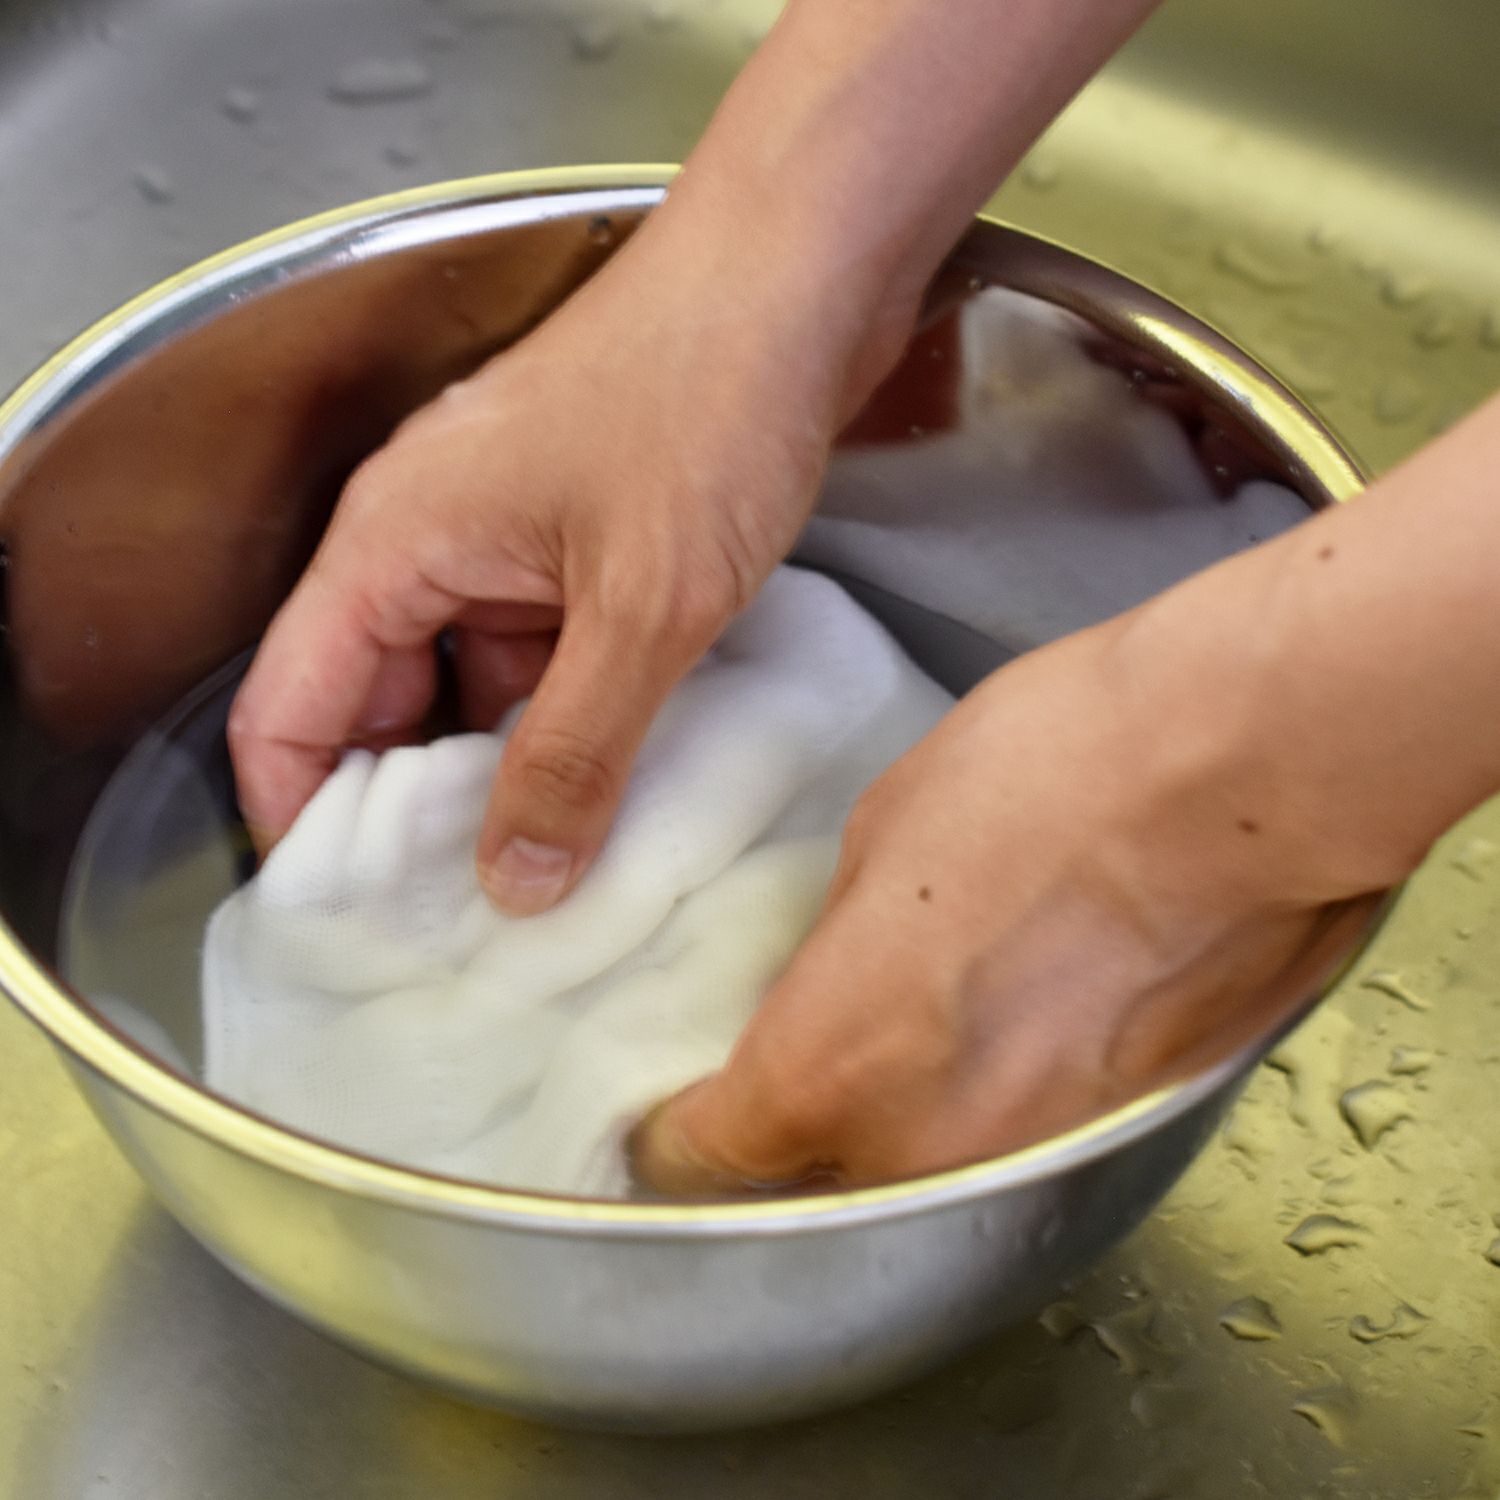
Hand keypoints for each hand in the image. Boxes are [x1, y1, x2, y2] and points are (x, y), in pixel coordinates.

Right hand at [228, 200, 911, 912]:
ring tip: (552, 871)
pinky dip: (567, 716)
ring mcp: (506, 536)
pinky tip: (617, 781)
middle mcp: (428, 541)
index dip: (302, 820)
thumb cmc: (705, 400)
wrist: (797, 279)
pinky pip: (542, 652)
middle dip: (415, 812)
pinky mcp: (577, 539)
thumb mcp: (642, 608)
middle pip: (374, 706)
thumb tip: (517, 880)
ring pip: (470, 685)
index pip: (288, 710)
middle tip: (471, 919)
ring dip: (504, 768)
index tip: (355, 917)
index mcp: (392, 545)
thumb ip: (575, 752)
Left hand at [633, 608, 1383, 1191]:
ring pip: (922, 1165)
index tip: (675, 1097)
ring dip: (902, 1112)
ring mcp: (1034, 1152)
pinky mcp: (1123, 1132)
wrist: (1243, 771)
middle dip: (792, 1123)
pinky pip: (1019, 1137)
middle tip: (797, 1039)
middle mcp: (927, 1148)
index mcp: (832, 1067)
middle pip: (813, 1174)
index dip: (677, 1125)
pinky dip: (1000, 1097)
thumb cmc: (1053, 772)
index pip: (706, 1154)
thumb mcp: (880, 838)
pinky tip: (1017, 1010)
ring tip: (923, 1014)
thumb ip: (835, 949)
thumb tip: (836, 981)